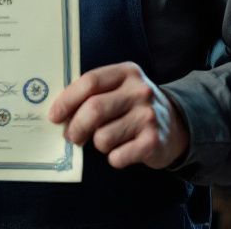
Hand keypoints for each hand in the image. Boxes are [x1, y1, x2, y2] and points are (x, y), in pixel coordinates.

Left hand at [47, 61, 187, 169]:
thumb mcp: (118, 89)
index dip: (67, 100)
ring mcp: (149, 116)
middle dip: (75, 127)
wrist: (175, 126)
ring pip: (103, 137)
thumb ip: (92, 93)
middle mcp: (140, 91)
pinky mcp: (153, 141)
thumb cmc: (133, 107)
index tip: (54, 115)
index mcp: (127, 72)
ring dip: (98, 144)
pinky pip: (117, 156)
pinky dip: (113, 158)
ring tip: (108, 140)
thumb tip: (58, 112)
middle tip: (72, 136)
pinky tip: (122, 151)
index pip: (90, 82)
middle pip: (94, 110)